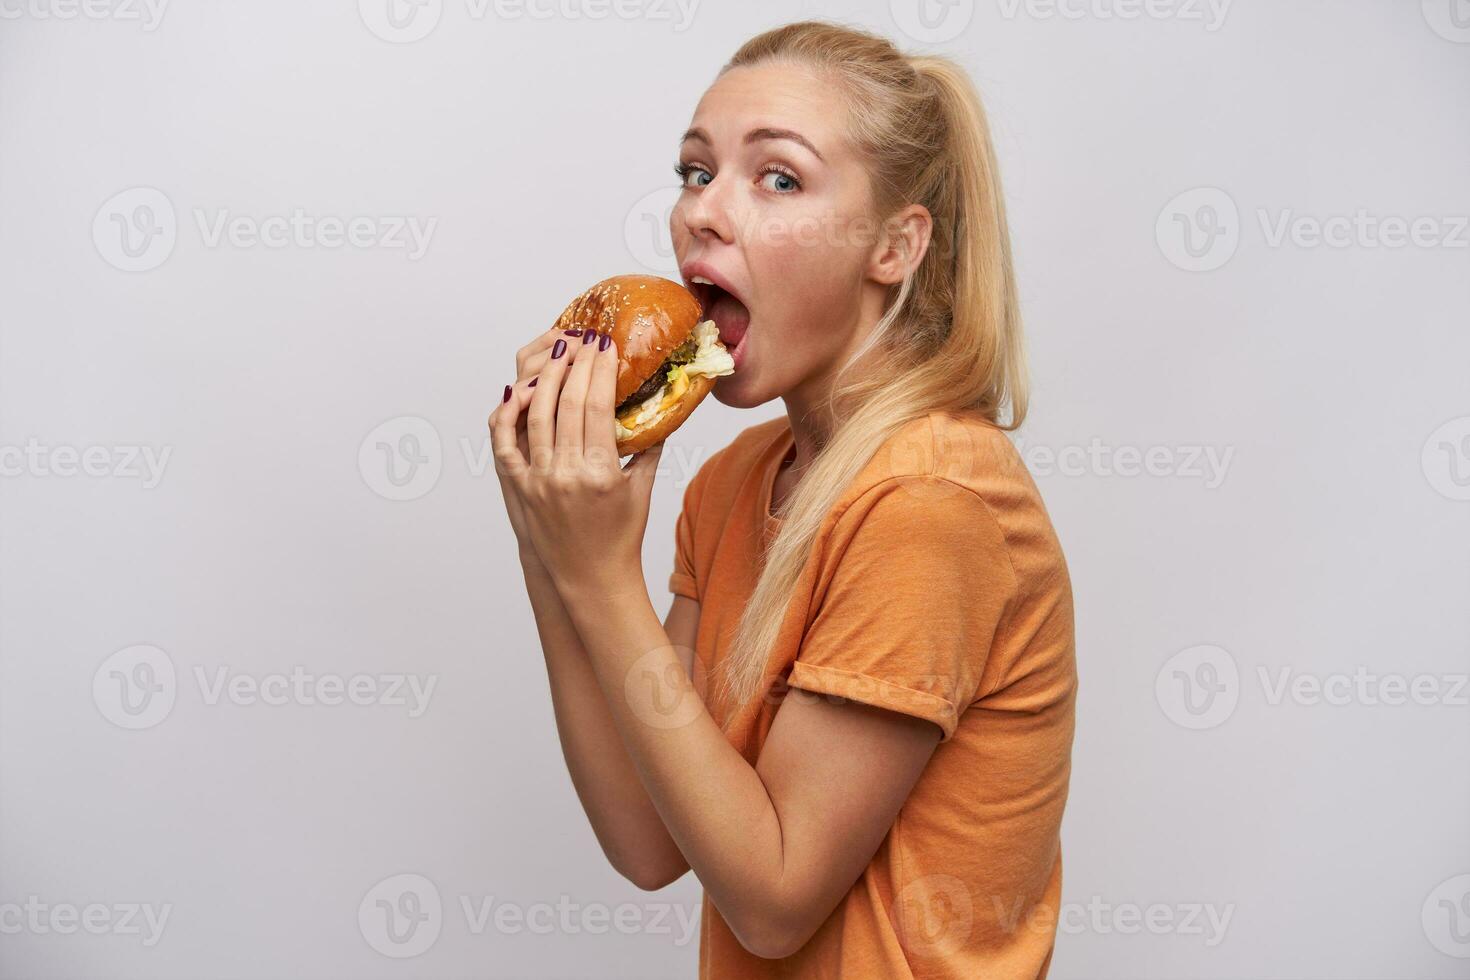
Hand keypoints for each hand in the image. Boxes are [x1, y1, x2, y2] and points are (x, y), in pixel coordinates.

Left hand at [488, 328, 662, 596]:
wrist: (589, 578)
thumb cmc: (620, 536)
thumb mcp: (641, 490)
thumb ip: (648, 447)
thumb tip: (659, 406)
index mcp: (601, 473)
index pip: (597, 405)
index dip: (600, 369)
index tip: (606, 346)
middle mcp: (565, 474)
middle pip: (566, 401)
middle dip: (575, 362)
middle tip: (585, 338)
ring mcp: (536, 480)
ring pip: (534, 413)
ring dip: (545, 376)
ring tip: (558, 351)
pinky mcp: (517, 487)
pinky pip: (504, 441)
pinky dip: (509, 412)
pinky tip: (520, 389)